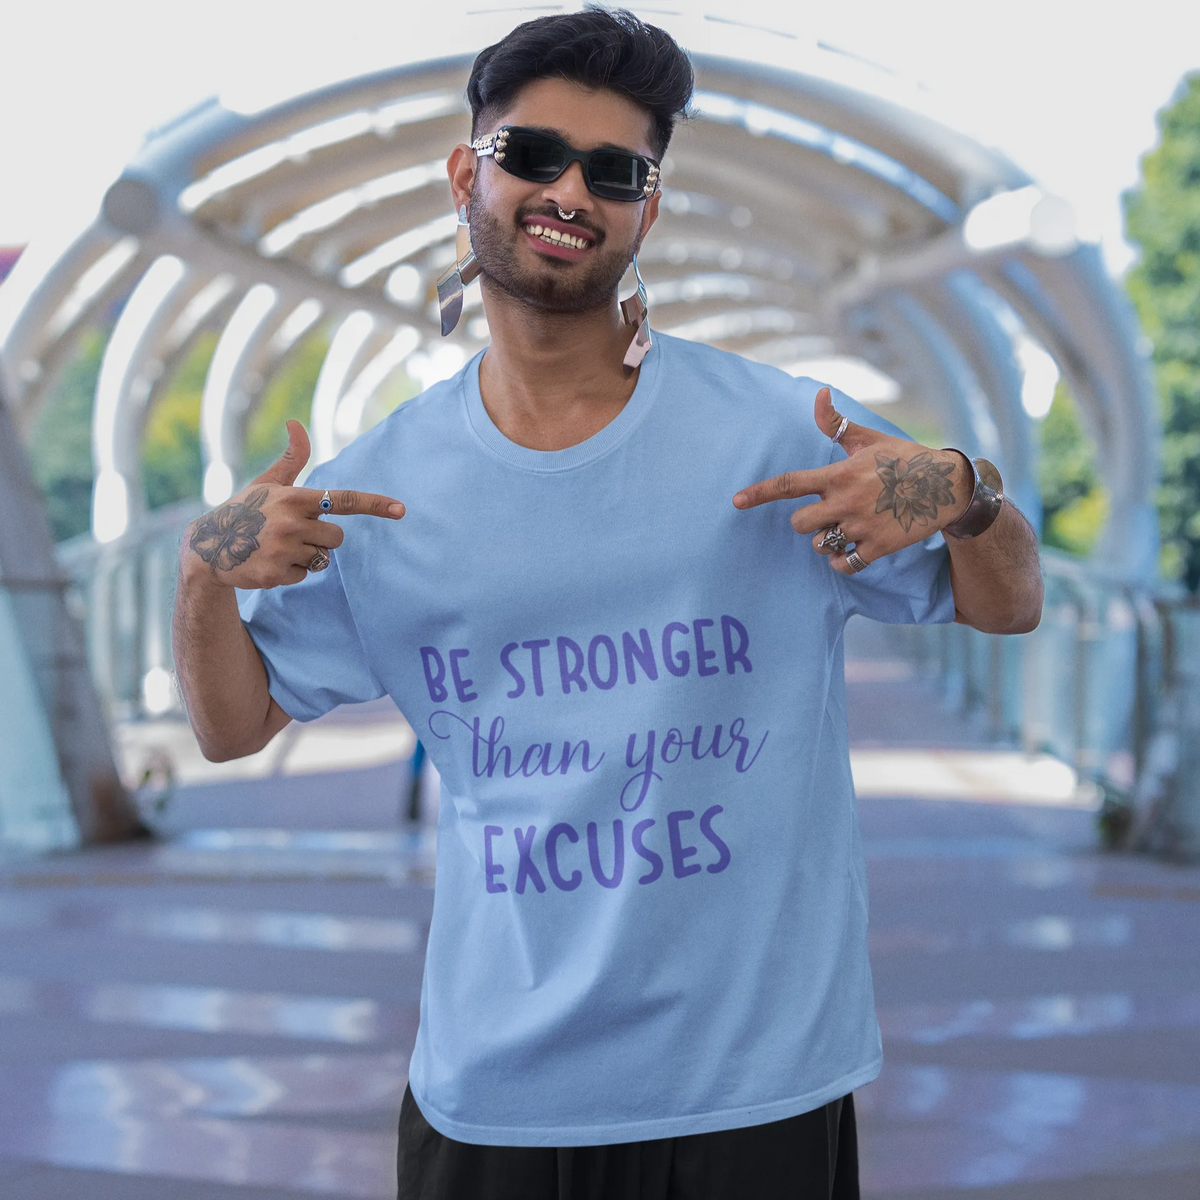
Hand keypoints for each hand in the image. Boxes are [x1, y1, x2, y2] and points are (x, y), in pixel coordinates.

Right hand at [184, 421, 404, 588]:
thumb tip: (296, 422)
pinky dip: (291, 572)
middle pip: (337, 538)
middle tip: (292, 533)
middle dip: (321, 537)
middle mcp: (290, 523)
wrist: (208, 547)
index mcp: (294, 498)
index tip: (400, 509)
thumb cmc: (245, 510)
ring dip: (305, 555)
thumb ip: (290, 458)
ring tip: (276, 547)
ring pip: (321, 558)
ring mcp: (283, 550)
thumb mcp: (267, 483)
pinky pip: (305, 575)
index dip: (374, 504)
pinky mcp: (276, 574)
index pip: (343, 500)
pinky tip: (269, 562)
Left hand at [732, 387, 968, 573]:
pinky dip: (842, 562)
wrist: (947, 485)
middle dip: (805, 521)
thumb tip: (818, 392)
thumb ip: (836, 423)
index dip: (760, 493)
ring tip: (846, 528)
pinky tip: (850, 552)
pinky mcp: (878, 547)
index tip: (736, 501)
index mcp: (839, 474)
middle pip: (799, 523)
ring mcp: (861, 527)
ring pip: (820, 545)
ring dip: (825, 541)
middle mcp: (846, 502)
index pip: (790, 484)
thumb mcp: (868, 438)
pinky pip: (844, 565)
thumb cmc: (903, 458)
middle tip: (826, 514)